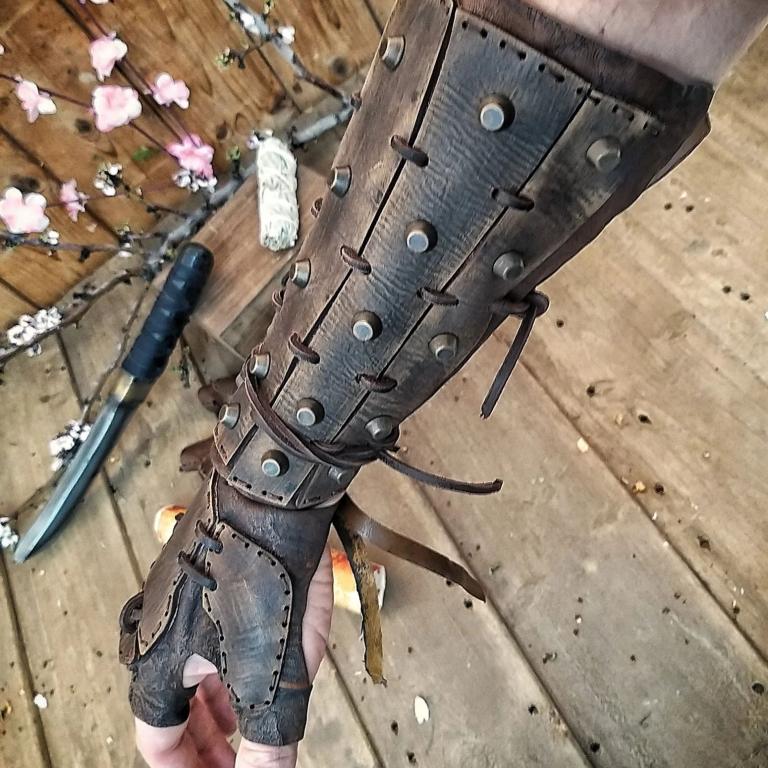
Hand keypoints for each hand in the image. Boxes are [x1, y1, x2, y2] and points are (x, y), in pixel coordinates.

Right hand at [134, 543, 332, 767]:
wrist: (270, 489)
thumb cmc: (263, 574)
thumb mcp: (272, 670)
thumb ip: (268, 736)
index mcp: (158, 665)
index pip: (158, 741)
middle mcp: (155, 631)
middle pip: (171, 707)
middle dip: (203, 739)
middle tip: (232, 756)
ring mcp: (174, 596)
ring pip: (188, 667)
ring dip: (214, 700)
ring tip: (243, 718)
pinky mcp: (197, 569)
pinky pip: (202, 628)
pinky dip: (223, 657)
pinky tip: (252, 658)